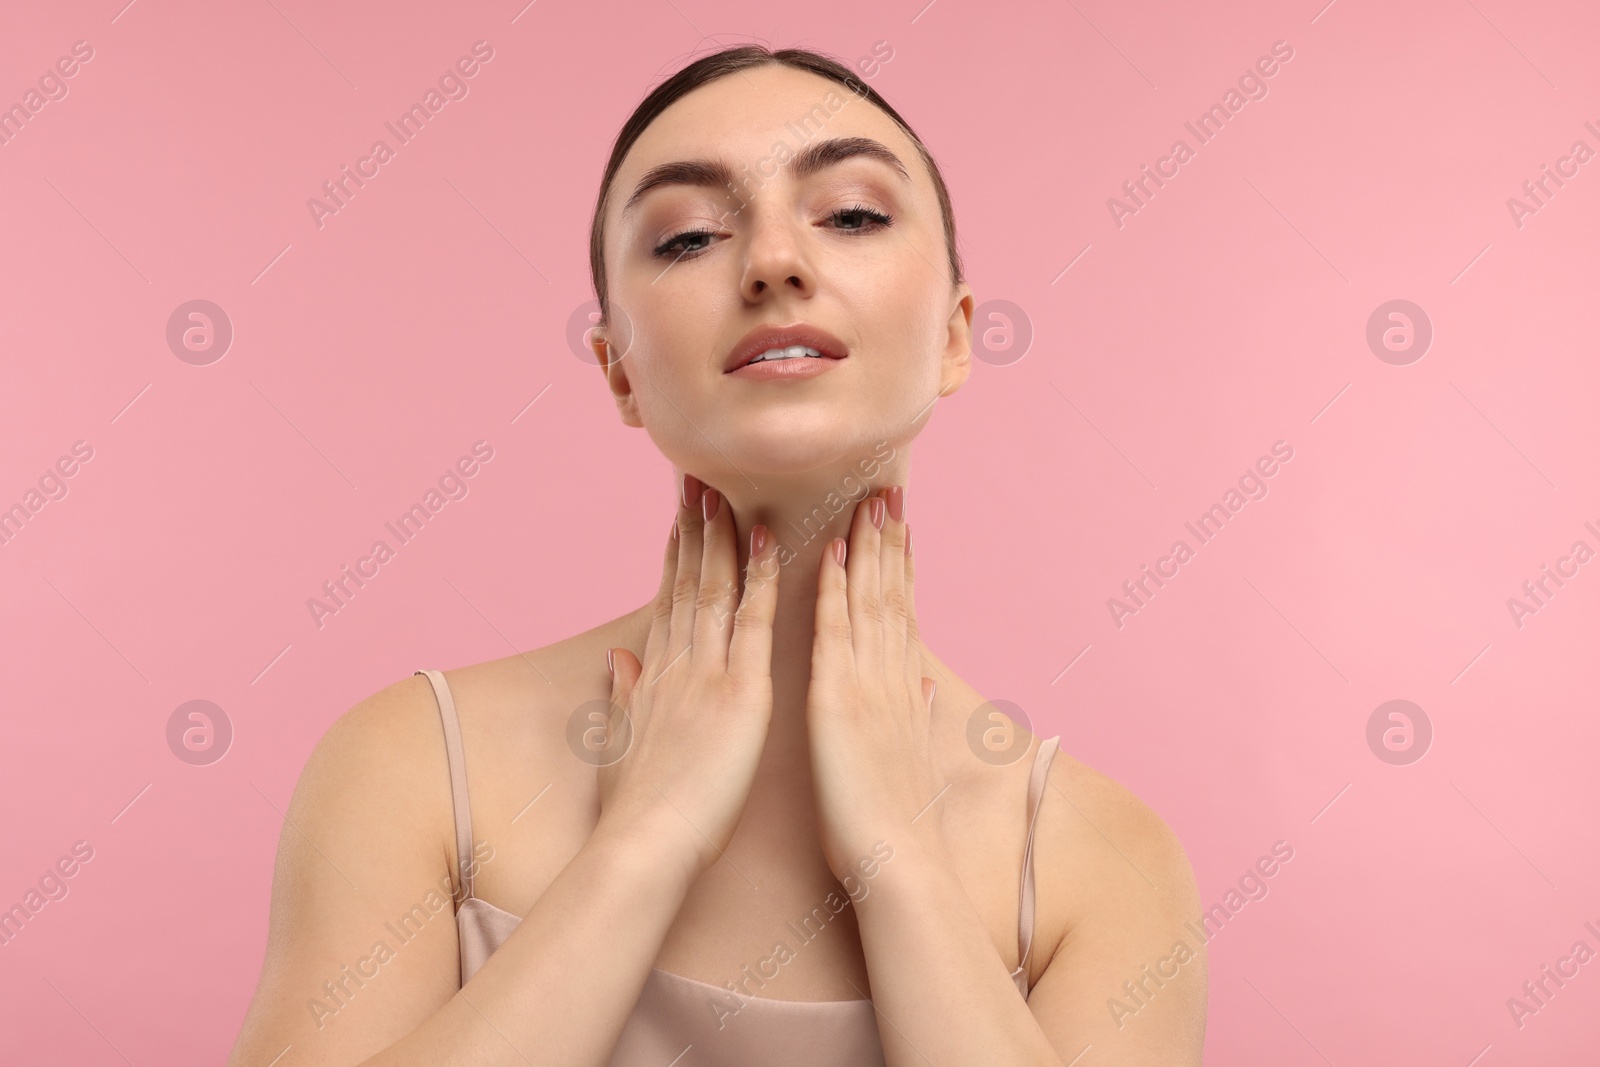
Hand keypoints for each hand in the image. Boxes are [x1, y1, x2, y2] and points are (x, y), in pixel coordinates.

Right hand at [596, 475, 780, 881]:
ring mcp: (706, 674)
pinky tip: (769, 540)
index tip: (681, 517)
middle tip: (697, 482)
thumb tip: (618, 657)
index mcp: (655, 680)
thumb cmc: (635, 814)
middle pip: (685, 584)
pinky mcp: (740, 693)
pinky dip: (761, 577)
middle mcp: (676, 665)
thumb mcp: (623, 745)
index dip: (675, 556)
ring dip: (722, 537)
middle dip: (692, 531)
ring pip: (714, 589)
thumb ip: (624, 696)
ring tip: (725, 490)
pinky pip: (753, 621)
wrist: (644, 848)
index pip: (669, 603)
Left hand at [806, 486, 948, 879]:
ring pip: (868, 601)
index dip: (899, 569)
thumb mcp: (908, 762)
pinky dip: (833, 588)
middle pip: (890, 595)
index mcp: (900, 693)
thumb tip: (920, 688)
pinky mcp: (840, 700)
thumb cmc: (897, 828)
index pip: (901, 616)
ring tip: (868, 501)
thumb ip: (912, 717)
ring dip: (866, 548)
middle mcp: (889, 679)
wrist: (901, 865)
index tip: (899, 529)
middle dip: (888, 543)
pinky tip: (829, 551)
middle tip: (887, 493)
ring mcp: (867, 685)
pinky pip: (835, 631)